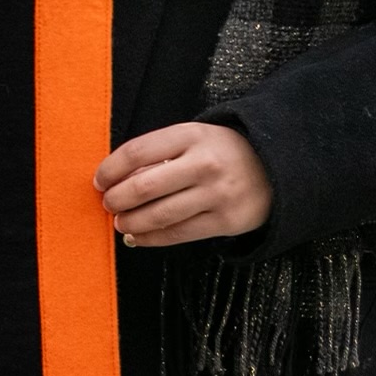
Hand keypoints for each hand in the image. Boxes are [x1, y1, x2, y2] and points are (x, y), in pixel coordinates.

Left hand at [96, 121, 271, 248]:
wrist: (276, 167)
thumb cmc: (220, 152)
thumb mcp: (192, 138)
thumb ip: (158, 153)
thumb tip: (114, 180)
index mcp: (191, 135)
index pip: (137, 152)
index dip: (110, 169)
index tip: (99, 181)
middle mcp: (204, 164)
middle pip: (144, 186)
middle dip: (116, 200)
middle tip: (108, 204)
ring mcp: (217, 194)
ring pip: (159, 215)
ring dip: (131, 222)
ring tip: (121, 222)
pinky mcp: (227, 221)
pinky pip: (179, 234)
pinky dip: (152, 239)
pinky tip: (138, 238)